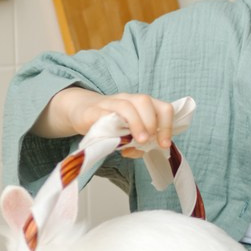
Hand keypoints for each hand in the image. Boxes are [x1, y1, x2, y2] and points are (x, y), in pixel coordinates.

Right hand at [60, 89, 174, 155]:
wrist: (82, 112)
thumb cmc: (111, 124)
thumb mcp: (130, 135)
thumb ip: (139, 144)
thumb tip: (143, 151)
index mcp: (142, 105)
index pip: (163, 108)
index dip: (167, 126)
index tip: (164, 144)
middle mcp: (128, 99)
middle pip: (145, 101)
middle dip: (151, 123)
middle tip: (148, 141)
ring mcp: (110, 103)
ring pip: (126, 105)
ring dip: (136, 124)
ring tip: (139, 140)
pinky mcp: (93, 111)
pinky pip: (104, 114)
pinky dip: (112, 126)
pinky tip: (115, 138)